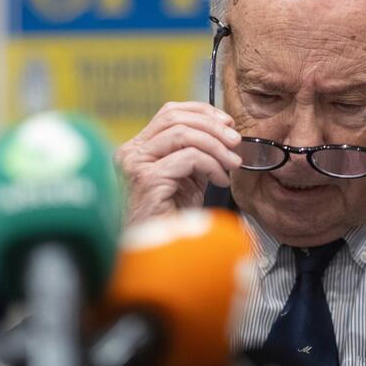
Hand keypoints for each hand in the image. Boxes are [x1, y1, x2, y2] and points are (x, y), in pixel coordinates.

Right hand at [113, 102, 241, 225]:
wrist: (153, 253)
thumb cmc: (168, 221)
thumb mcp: (186, 179)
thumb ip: (197, 155)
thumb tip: (224, 136)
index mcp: (137, 149)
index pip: (169, 113)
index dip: (202, 112)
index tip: (226, 123)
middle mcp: (130, 152)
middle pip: (175, 117)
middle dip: (212, 125)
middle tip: (235, 141)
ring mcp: (135, 165)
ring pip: (182, 134)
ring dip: (215, 145)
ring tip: (232, 163)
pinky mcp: (147, 179)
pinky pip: (188, 158)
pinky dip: (211, 165)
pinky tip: (219, 181)